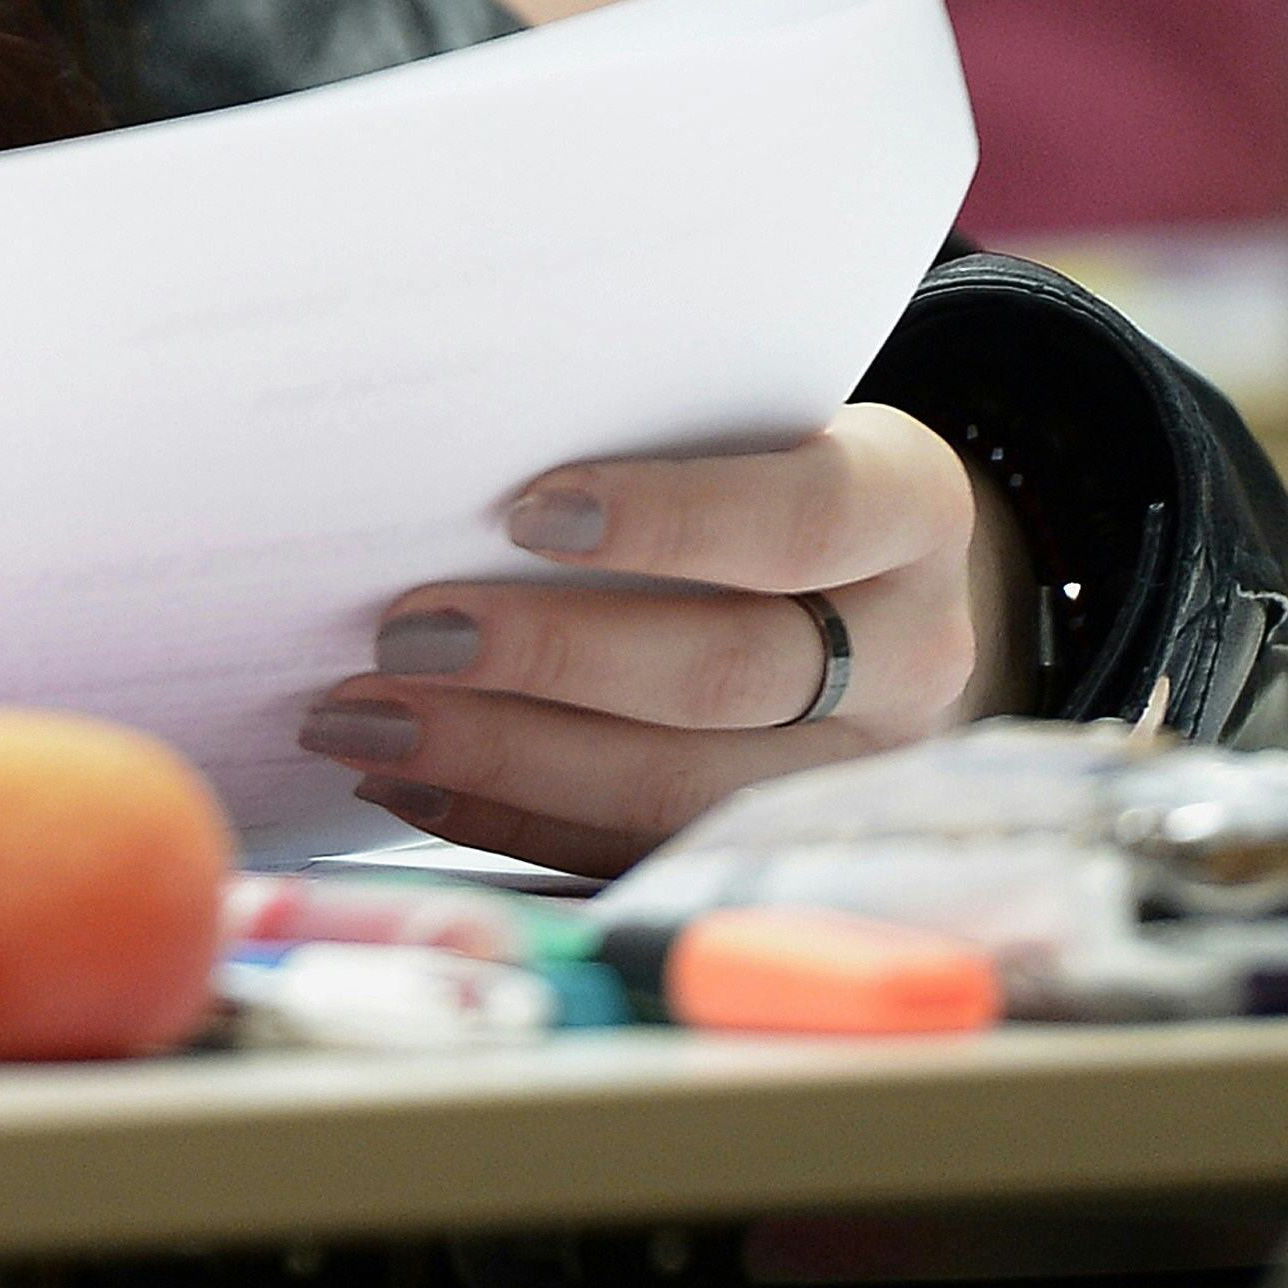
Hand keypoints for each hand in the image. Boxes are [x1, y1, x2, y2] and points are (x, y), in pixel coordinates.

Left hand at [298, 404, 1027, 878]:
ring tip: (372, 723)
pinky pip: (641, 855)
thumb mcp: (752, 433)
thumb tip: (450, 479)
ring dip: (508, 762)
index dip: (670, 520)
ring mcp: (866, 772)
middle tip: (405, 635)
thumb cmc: (762, 476)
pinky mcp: (785, 851)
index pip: (802, 517)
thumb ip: (654, 442)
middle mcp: (915, 650)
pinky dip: (514, 824)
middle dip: (551, 659)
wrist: (873, 594)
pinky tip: (412, 786)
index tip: (525, 512)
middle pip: (730, 672)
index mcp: (911, 508)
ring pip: (685, 792)